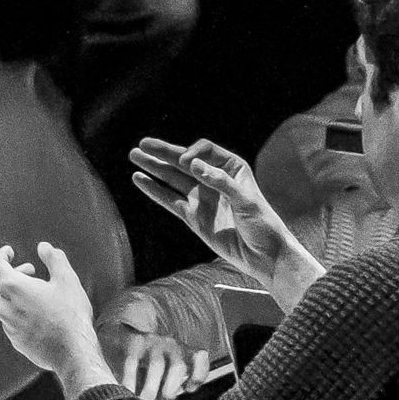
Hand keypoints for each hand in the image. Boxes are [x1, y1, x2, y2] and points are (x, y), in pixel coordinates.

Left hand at [0, 242, 116, 399]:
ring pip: (6, 303)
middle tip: (31, 271)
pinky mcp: (15, 340)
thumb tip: (43, 247)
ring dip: (17, 294)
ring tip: (38, 292)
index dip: (2, 254)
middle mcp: (4, 307)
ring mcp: (8, 326)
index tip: (10, 251)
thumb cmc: (70, 314)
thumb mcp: (67, 279)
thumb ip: (54, 258)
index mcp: (12, 288)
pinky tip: (39, 313)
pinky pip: (12, 320)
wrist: (72, 353)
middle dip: (14, 273)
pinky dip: (21, 311)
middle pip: (0, 284)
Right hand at [108, 326, 210, 399]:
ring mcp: (152, 343)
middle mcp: (171, 345)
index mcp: (184, 351)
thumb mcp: (165, 371)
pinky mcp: (133, 343)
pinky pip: (132, 362)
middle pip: (178, 366)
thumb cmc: (147, 364)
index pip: (200, 357)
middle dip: (170, 388)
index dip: (198, 375)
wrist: (121, 335)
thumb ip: (171, 385)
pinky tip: (127, 391)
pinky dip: (130, 379)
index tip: (188, 390)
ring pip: (156, 365)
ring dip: (151, 388)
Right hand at [129, 137, 322, 307]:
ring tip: (135, 155)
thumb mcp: (246, 200)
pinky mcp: (193, 216)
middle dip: (163, 152)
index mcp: (232, 168)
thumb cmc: (263, 225)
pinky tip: (139, 179)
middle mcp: (213, 180)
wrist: (264, 255)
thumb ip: (220, 182)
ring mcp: (202, 198)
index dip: (192, 153)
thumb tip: (193, 165)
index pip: (205, 152)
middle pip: (184, 161)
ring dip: (154, 167)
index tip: (185, 163)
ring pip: (172, 178)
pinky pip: (169, 200)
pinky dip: (154, 190)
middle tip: (142, 144)